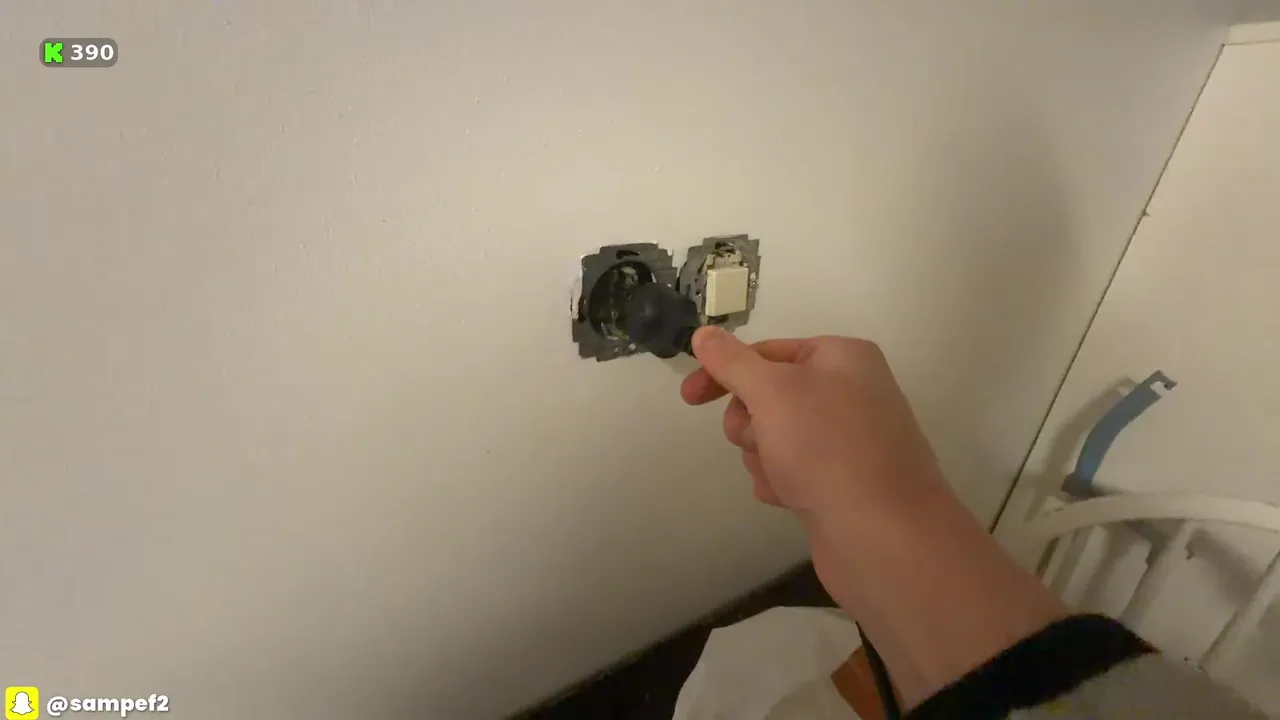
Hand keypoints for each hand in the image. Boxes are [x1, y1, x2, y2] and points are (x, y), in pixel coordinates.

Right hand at [680, 327, 949, 520]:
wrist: (882, 535)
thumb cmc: (827, 449)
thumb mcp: (772, 392)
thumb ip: (733, 362)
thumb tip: (704, 334)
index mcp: (842, 357)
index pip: (767, 352)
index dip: (723, 372)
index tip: (688, 399)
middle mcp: (850, 392)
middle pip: (768, 396)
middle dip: (751, 423)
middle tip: (759, 440)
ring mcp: (848, 440)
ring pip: (775, 437)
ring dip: (764, 457)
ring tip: (784, 476)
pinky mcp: (842, 483)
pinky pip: (792, 471)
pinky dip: (782, 483)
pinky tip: (792, 499)